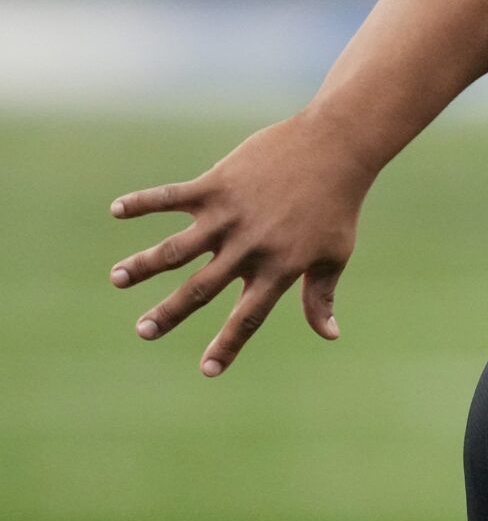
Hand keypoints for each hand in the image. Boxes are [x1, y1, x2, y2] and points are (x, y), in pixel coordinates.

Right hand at [107, 107, 377, 376]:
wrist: (336, 149)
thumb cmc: (337, 206)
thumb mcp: (335, 254)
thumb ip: (321, 296)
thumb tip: (329, 335)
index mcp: (278, 268)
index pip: (249, 318)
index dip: (228, 345)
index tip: (207, 371)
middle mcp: (249, 247)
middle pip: (202, 288)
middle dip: (171, 312)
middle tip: (143, 332)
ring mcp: (230, 215)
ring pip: (178, 247)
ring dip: (145, 263)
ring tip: (118, 279)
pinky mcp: (218, 184)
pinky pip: (173, 196)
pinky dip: (144, 202)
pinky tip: (117, 210)